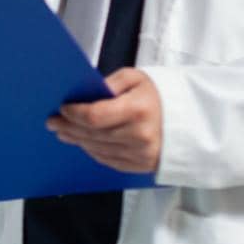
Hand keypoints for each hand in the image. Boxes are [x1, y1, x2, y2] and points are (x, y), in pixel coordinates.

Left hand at [47, 67, 162, 173]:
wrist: (190, 119)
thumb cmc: (160, 95)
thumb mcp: (137, 78)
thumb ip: (111, 83)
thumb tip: (88, 93)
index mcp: (138, 110)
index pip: (94, 116)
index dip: (74, 113)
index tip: (62, 108)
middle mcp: (139, 135)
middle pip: (92, 134)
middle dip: (69, 127)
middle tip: (53, 122)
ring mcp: (140, 154)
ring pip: (97, 149)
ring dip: (77, 140)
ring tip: (63, 132)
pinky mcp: (141, 165)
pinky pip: (108, 160)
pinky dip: (92, 151)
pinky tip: (83, 142)